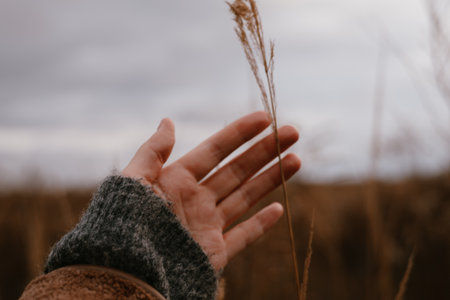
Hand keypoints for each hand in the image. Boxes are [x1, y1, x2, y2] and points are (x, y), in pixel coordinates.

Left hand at [122, 111, 300, 270]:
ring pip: (246, 197)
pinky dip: (261, 225)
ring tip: (295, 159)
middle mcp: (196, 200)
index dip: (239, 133)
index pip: (215, 150)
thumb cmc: (124, 224)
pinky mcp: (214, 253)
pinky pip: (243, 236)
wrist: (125, 271)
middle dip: (265, 151)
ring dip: (271, 178)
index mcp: (176, 180)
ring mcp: (207, 226)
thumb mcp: (134, 181)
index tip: (265, 117)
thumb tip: (167, 121)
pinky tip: (278, 208)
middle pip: (238, 170)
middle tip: (292, 132)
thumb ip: (152, 152)